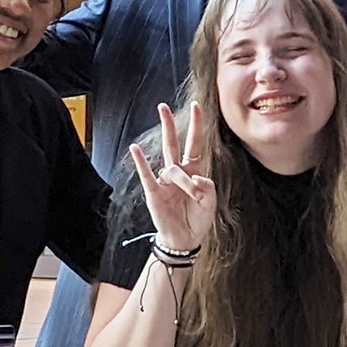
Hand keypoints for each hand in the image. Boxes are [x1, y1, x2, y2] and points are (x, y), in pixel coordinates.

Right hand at [128, 103, 215, 254]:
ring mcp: (165, 181)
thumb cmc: (197, 220)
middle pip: (174, 144)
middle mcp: (179, 172)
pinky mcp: (154, 192)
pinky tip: (135, 149)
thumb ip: (207, 187)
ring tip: (189, 191)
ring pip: (171, 166)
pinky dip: (141, 162)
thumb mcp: (210, 203)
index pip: (195, 144)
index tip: (196, 107)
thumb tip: (196, 177)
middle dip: (169, 125)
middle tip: (163, 107)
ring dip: (182, 179)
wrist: (184, 239)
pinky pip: (147, 174)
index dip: (196, 127)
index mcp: (195, 172)